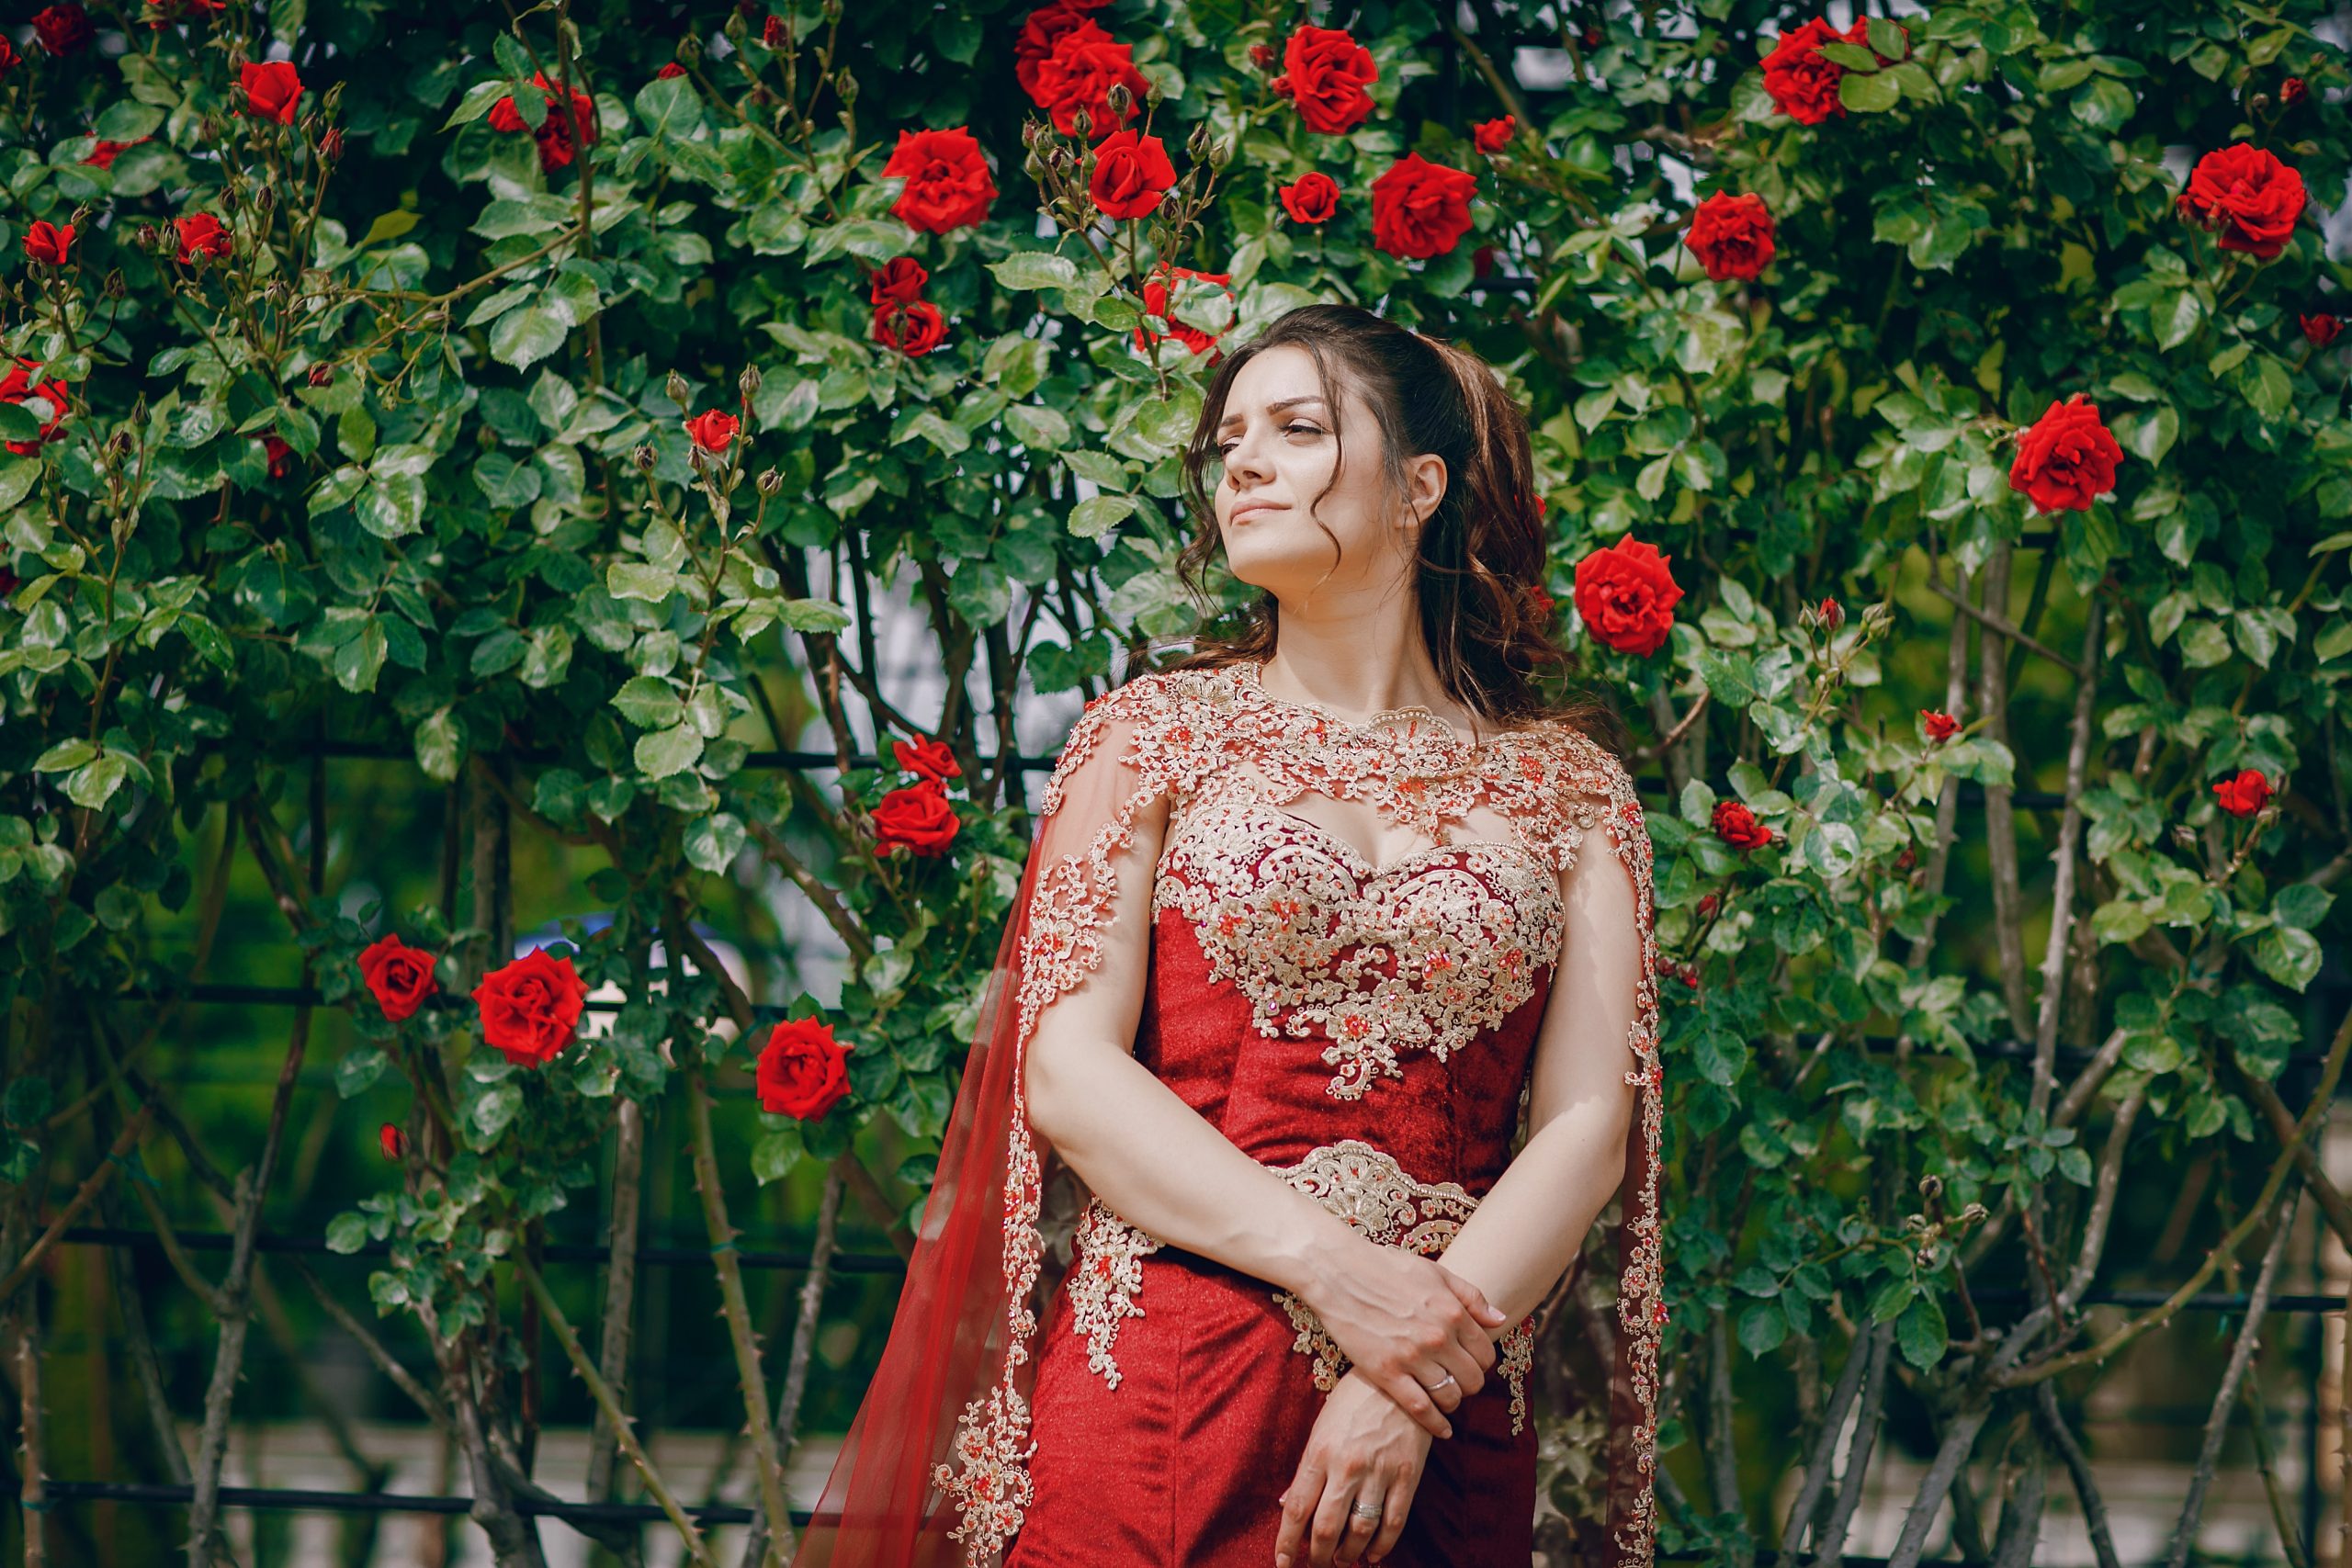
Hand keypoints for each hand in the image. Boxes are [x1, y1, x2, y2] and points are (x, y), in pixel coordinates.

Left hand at [1274, 1369, 1433, 1567]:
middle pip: (1326, 1528)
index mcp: (1319, 1452)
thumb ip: (1306, 1468)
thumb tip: (1287, 1503)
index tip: (1282, 1563)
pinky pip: (1393, 1522)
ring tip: (1341, 1561)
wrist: (1401, 1376)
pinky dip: (1381, 1546)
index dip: (1287, 1543)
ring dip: (1347, 1555)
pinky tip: (1372, 1554)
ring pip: (1359, 1531)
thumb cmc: (1354, 1400)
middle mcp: (1346, 1466)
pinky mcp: (1407, 1475)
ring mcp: (1379, 1472)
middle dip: (1317, 1556)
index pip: (1296, 1508)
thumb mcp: (1322, 1426)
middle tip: (1316, 1565)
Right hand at [1296, 1240, 1505, 1438]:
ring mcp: (1412, 1356)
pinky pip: (1421, 1409)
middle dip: (1470, 1384)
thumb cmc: (1386, 1266)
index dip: (1482, 1363)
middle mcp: (1437, 1337)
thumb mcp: (1435, 1273)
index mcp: (1452, 1312)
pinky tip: (1441, 1429)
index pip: (1486, 1354)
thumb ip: (1471, 1296)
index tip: (1470, 1363)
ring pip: (1450, 1396)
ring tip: (1445, 1397)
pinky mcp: (1386, 1372)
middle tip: (1457, 1381)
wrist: (1337, 1271)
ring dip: (1452, 1401)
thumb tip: (1500, 1320)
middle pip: (1473, 1379)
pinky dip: (1435, 1424)